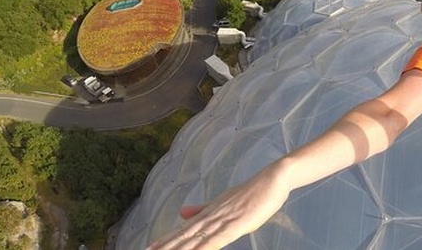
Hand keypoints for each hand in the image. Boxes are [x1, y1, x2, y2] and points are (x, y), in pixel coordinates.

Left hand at [146, 163, 290, 249]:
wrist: (273, 178)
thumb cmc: (252, 193)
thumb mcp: (224, 202)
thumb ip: (203, 209)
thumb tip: (182, 212)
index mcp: (209, 212)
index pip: (183, 230)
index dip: (165, 240)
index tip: (149, 248)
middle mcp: (213, 215)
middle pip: (185, 235)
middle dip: (167, 246)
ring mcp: (225, 218)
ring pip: (198, 238)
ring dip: (181, 248)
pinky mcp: (238, 222)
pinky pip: (219, 238)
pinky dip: (207, 246)